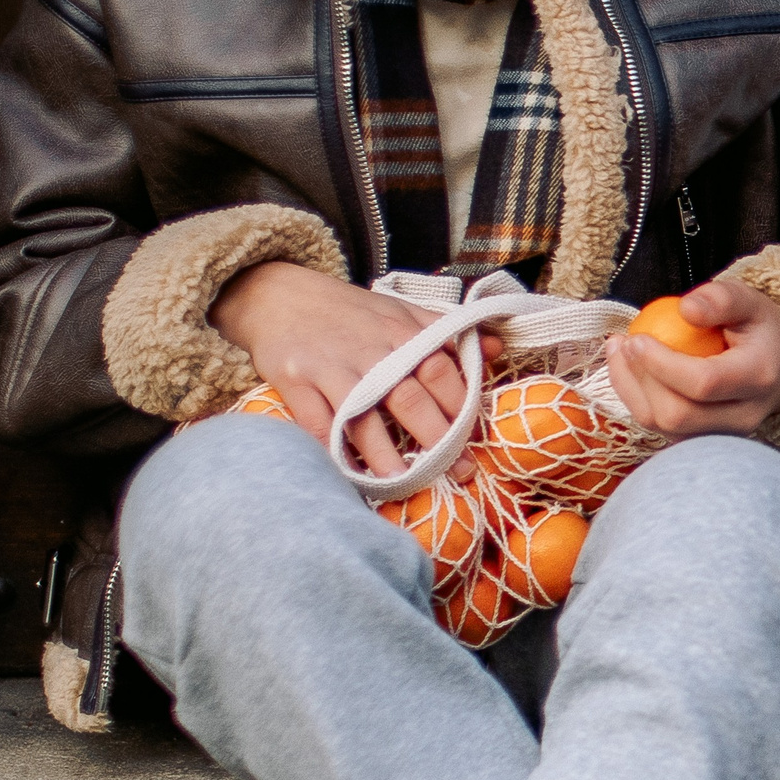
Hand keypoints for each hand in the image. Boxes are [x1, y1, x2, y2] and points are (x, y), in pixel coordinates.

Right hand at [211, 260, 481, 481]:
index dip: (462, 409)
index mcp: (404, 332)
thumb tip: (499, 347)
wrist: (280, 295)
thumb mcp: (402, 311)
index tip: (474, 442)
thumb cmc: (350, 313)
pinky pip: (318, 424)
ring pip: (364, 418)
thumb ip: (448, 333)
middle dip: (436, 441)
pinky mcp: (295, 380)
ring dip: (386, 456)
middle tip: (456, 473)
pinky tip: (350, 474)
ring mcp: (332, 366)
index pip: (443, 373)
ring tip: (403, 484)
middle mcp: (371, 350)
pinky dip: (334, 452)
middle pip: (410, 399)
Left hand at [602, 277, 779, 438]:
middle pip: (679, 415)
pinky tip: (630, 370)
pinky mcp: (706, 442)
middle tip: (623, 343)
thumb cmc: (761, 328)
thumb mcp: (750, 300)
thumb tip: (685, 309)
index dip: (661, 364)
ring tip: (620, 352)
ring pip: (665, 428)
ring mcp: (726, 436)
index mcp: (759, 377)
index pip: (703, 383)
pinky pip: (663, 430)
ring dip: (631, 391)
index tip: (636, 338)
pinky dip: (638, 401)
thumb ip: (721, 298)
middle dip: (639, 381)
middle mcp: (745, 416)